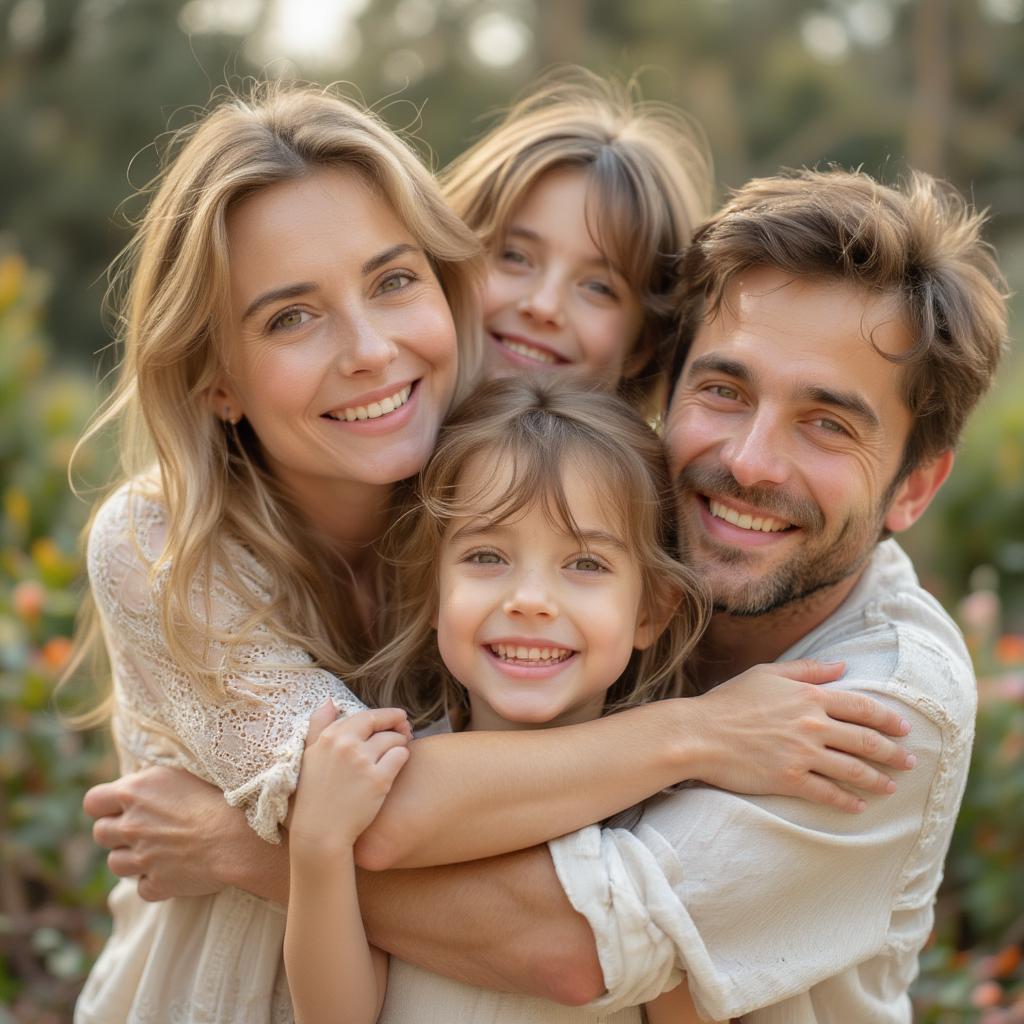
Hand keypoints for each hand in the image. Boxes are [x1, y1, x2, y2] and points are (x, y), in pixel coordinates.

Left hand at [84, 766, 246, 900]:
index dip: (104, 805)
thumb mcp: (182, 773)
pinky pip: (143, 887)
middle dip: (116, 832)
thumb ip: (152, 782)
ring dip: (132, 858)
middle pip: (100, 833)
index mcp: (135, 792)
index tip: (121, 807)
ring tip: (159, 849)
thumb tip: (139, 784)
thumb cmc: (220, 796)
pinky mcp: (156, 884)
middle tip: (143, 829)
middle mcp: (132, 824)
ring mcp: (141, 857)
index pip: (93, 801)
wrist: (239, 836)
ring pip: (115, 864)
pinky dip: (156, 881)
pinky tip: (176, 869)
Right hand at [289, 704, 410, 863]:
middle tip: (406, 730)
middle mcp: (346, 744)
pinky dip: (402, 758)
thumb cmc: (313, 795)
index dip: (383, 716)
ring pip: (394, 739)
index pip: (365, 715)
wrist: (320, 832)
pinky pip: (401, 757)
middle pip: (383, 723)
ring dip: (400, 743)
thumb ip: (319, 725)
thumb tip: (329, 700)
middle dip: (398, 724)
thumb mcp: (308, 755)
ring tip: (398, 751)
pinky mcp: (379, 780)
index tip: (395, 718)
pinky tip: (397, 766)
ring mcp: (363, 761)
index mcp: (330, 736)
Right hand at [689, 659, 914, 812]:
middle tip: (910, 761)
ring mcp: (802, 754)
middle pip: (866, 740)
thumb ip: (807, 670)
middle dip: (894, 752)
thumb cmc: (729, 701)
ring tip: (891, 786)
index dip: (888, 718)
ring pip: (853, 769)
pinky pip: (828, 793)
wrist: (699, 733)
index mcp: (810, 696)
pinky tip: (858, 806)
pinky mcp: (789, 779)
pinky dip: (847, 801)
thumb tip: (841, 666)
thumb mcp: (767, 674)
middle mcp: (812, 725)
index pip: (862, 707)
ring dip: (877, 779)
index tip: (905, 728)